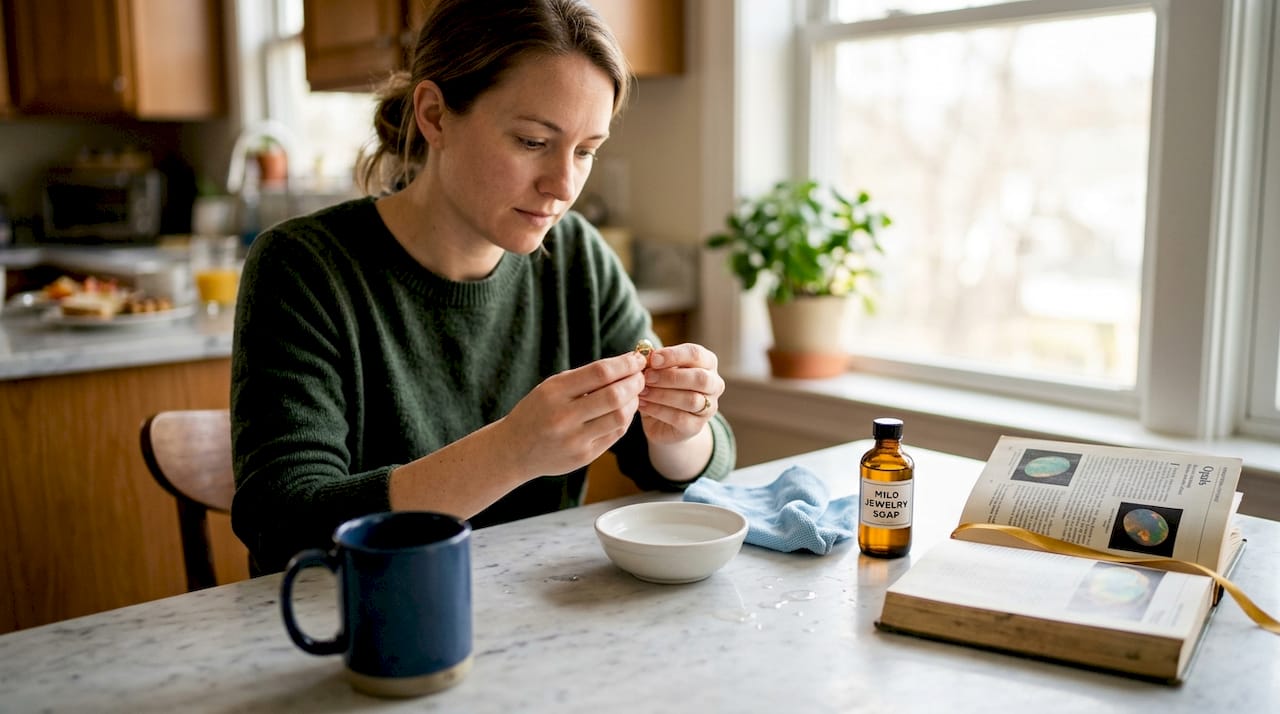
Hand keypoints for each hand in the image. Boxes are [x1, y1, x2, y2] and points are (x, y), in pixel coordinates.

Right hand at [500, 350, 647, 477]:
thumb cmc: (537, 411)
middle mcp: (564, 417)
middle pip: (614, 396)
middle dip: (634, 383)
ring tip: (633, 393)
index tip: (637, 359)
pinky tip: (623, 410)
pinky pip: (615, 434)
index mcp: (554, 393)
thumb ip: (585, 378)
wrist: (514, 450)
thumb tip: (626, 364)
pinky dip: (624, 419)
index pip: (600, 373)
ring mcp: (575, 440)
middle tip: (640, 376)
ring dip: (633, 402)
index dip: (625, 364)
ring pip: (620, 417)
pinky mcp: (584, 457)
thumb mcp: (551, 388)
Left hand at [637, 343, 724, 444]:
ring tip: (642, 391)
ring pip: (691, 400)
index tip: (653, 359)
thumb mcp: (658, 370)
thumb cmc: (662, 386)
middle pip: (700, 378)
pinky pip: (679, 418)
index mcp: (707, 362)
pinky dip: (658, 410)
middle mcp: (714, 384)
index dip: (674, 355)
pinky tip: (642, 404)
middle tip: (647, 377)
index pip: (696, 354)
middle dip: (670, 377)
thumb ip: (655, 362)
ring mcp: (709, 407)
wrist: (663, 420)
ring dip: (662, 394)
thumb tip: (644, 354)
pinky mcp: (697, 426)